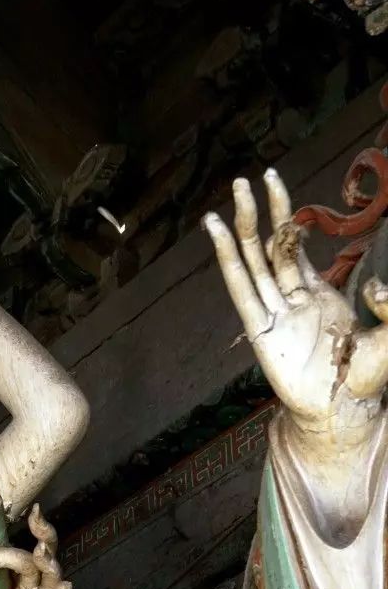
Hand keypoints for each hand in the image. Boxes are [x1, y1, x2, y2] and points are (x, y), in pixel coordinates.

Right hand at [204, 172, 387, 443]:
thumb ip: (386, 307)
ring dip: (241, 229)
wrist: (342, 410)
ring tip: (232, 195)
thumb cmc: (365, 375)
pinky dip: (229, 260)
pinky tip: (218, 234)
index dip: (284, 214)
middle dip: (258, 212)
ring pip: (252, 262)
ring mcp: (274, 314)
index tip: (274, 182)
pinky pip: (242, 289)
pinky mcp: (261, 332)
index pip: (294, 246)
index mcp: (317, 293)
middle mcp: (291, 299)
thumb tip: (375, 285)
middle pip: (268, 247)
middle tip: (246, 178)